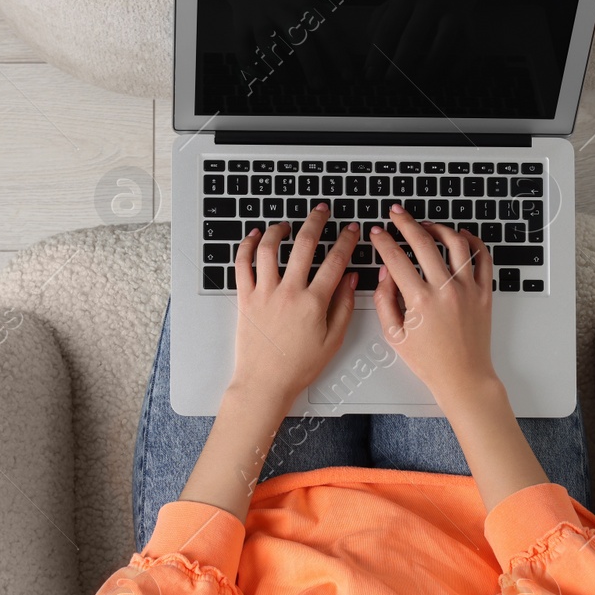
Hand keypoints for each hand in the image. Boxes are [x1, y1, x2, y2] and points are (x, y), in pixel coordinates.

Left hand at [230, 204, 362, 408]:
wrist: (265, 383)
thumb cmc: (299, 367)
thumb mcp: (333, 340)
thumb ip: (344, 306)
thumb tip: (351, 278)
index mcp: (314, 302)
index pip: (335, 261)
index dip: (346, 240)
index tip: (351, 229)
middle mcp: (289, 292)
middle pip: (304, 245)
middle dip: (316, 222)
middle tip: (321, 211)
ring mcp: (264, 293)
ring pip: (270, 249)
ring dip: (279, 230)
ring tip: (287, 224)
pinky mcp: (245, 298)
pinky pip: (242, 265)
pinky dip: (247, 246)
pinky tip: (254, 236)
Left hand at [364, 0, 472, 82]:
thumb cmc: (415, 4)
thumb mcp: (392, 7)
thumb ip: (377, 27)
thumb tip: (373, 60)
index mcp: (406, 0)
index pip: (388, 29)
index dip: (378, 54)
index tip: (371, 75)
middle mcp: (430, 4)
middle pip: (413, 37)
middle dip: (400, 63)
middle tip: (391, 83)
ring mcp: (452, 15)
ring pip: (443, 44)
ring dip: (427, 68)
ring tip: (415, 83)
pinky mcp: (470, 28)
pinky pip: (467, 52)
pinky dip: (457, 68)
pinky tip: (446, 77)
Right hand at [368, 206, 497, 406]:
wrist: (463, 378)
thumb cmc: (431, 362)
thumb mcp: (395, 335)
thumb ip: (384, 300)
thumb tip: (385, 272)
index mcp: (420, 301)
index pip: (396, 259)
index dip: (383, 241)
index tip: (377, 233)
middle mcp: (446, 290)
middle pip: (423, 242)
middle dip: (406, 223)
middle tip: (396, 214)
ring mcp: (468, 290)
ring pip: (455, 243)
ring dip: (438, 228)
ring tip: (427, 225)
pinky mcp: (485, 293)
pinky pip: (483, 259)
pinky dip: (474, 242)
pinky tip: (462, 235)